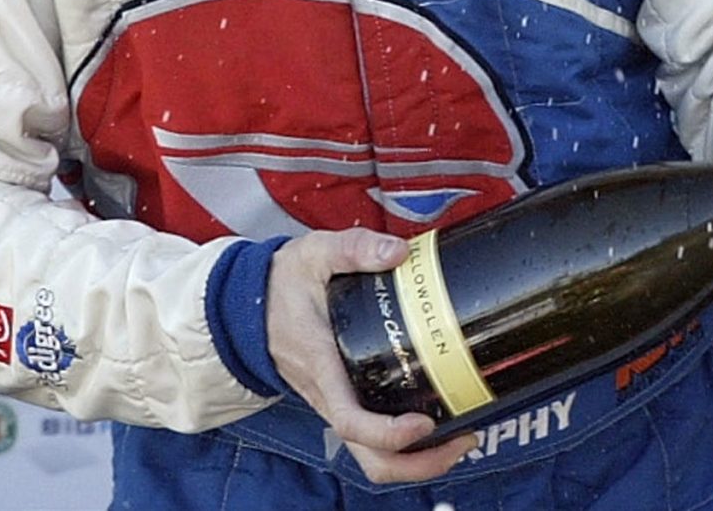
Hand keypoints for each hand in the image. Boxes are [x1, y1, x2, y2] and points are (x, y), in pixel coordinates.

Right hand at [265, 229, 477, 484]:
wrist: (247, 303)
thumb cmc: (282, 282)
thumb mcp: (316, 254)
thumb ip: (355, 249)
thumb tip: (398, 253)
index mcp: (323, 366)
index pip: (351, 421)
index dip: (389, 433)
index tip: (425, 423)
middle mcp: (329, 395)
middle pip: (369, 457)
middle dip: (419, 463)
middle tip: (464, 439)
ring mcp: (336, 402)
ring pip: (372, 455)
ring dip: (417, 460)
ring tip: (461, 438)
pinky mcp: (343, 398)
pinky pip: (372, 438)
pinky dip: (406, 444)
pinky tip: (440, 420)